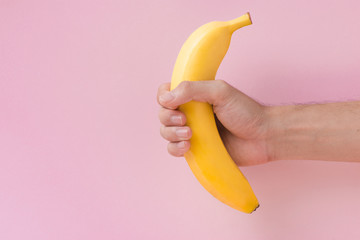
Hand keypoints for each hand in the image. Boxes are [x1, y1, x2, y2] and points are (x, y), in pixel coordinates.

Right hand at [157, 80, 271, 165]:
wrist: (263, 137)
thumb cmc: (245, 112)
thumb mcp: (220, 92)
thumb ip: (192, 89)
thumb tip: (166, 98)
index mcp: (194, 96)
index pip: (166, 93)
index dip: (163, 97)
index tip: (171, 102)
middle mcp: (191, 113)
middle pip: (163, 114)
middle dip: (168, 118)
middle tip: (185, 120)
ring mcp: (192, 132)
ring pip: (165, 132)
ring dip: (171, 133)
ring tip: (190, 135)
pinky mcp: (196, 150)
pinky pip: (174, 150)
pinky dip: (175, 148)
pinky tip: (188, 146)